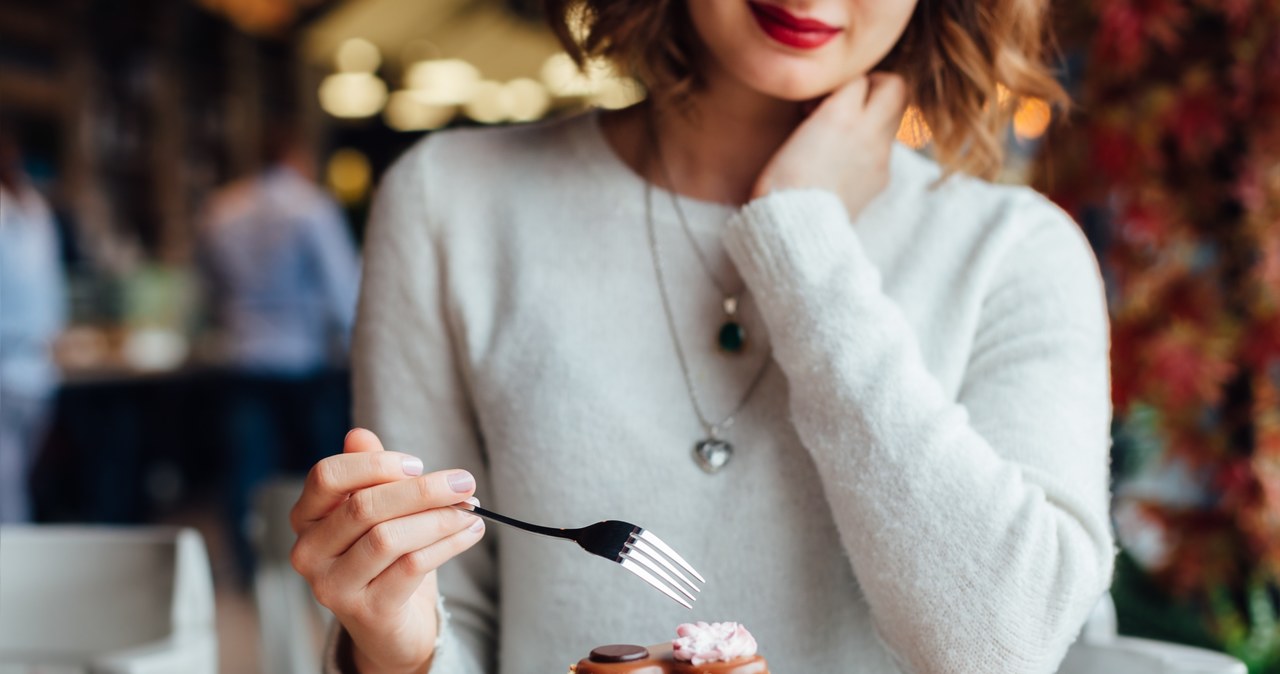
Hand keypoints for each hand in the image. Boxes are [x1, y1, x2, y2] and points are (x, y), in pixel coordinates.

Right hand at [290, 429, 484, 673]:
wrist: (390, 626)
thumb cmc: (383, 558)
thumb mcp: (378, 511)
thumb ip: (368, 473)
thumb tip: (359, 435)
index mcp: (305, 518)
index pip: (327, 476)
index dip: (375, 465)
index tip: (418, 464)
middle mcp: (309, 553)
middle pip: (364, 506)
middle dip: (422, 490)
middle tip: (465, 482)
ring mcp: (333, 586)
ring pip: (388, 538)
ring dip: (439, 518)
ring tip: (471, 509)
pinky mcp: (366, 611)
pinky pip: (411, 567)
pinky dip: (447, 544)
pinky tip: (470, 532)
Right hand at [752, 73, 906, 218]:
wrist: (797, 232)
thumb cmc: (782, 184)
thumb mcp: (794, 133)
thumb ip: (823, 107)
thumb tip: (832, 100)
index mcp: (843, 116)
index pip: (860, 76)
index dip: (842, 82)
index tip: (823, 98)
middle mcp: (869, 132)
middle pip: (896, 88)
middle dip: (874, 88)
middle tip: (848, 101)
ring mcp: (880, 158)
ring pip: (893, 118)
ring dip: (873, 117)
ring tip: (841, 133)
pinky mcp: (880, 180)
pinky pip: (884, 149)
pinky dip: (869, 146)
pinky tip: (841, 161)